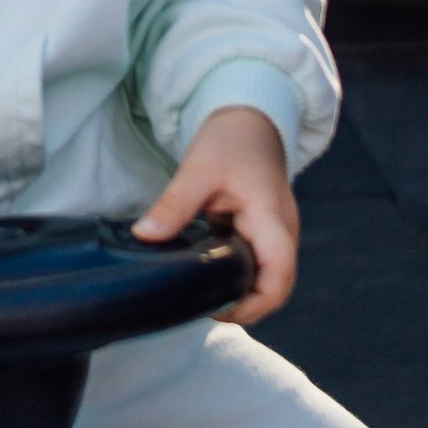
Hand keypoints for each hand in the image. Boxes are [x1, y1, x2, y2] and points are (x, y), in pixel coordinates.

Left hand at [131, 106, 297, 325]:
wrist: (249, 118)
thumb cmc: (231, 140)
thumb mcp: (198, 169)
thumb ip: (174, 205)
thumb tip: (144, 235)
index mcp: (272, 220)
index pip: (278, 280)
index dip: (252, 306)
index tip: (216, 309)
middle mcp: (282, 232)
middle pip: (275, 287)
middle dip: (243, 304)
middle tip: (200, 305)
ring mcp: (276, 233)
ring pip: (266, 277)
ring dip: (240, 290)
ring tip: (201, 294)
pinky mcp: (264, 231)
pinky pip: (256, 263)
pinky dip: (237, 274)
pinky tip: (207, 275)